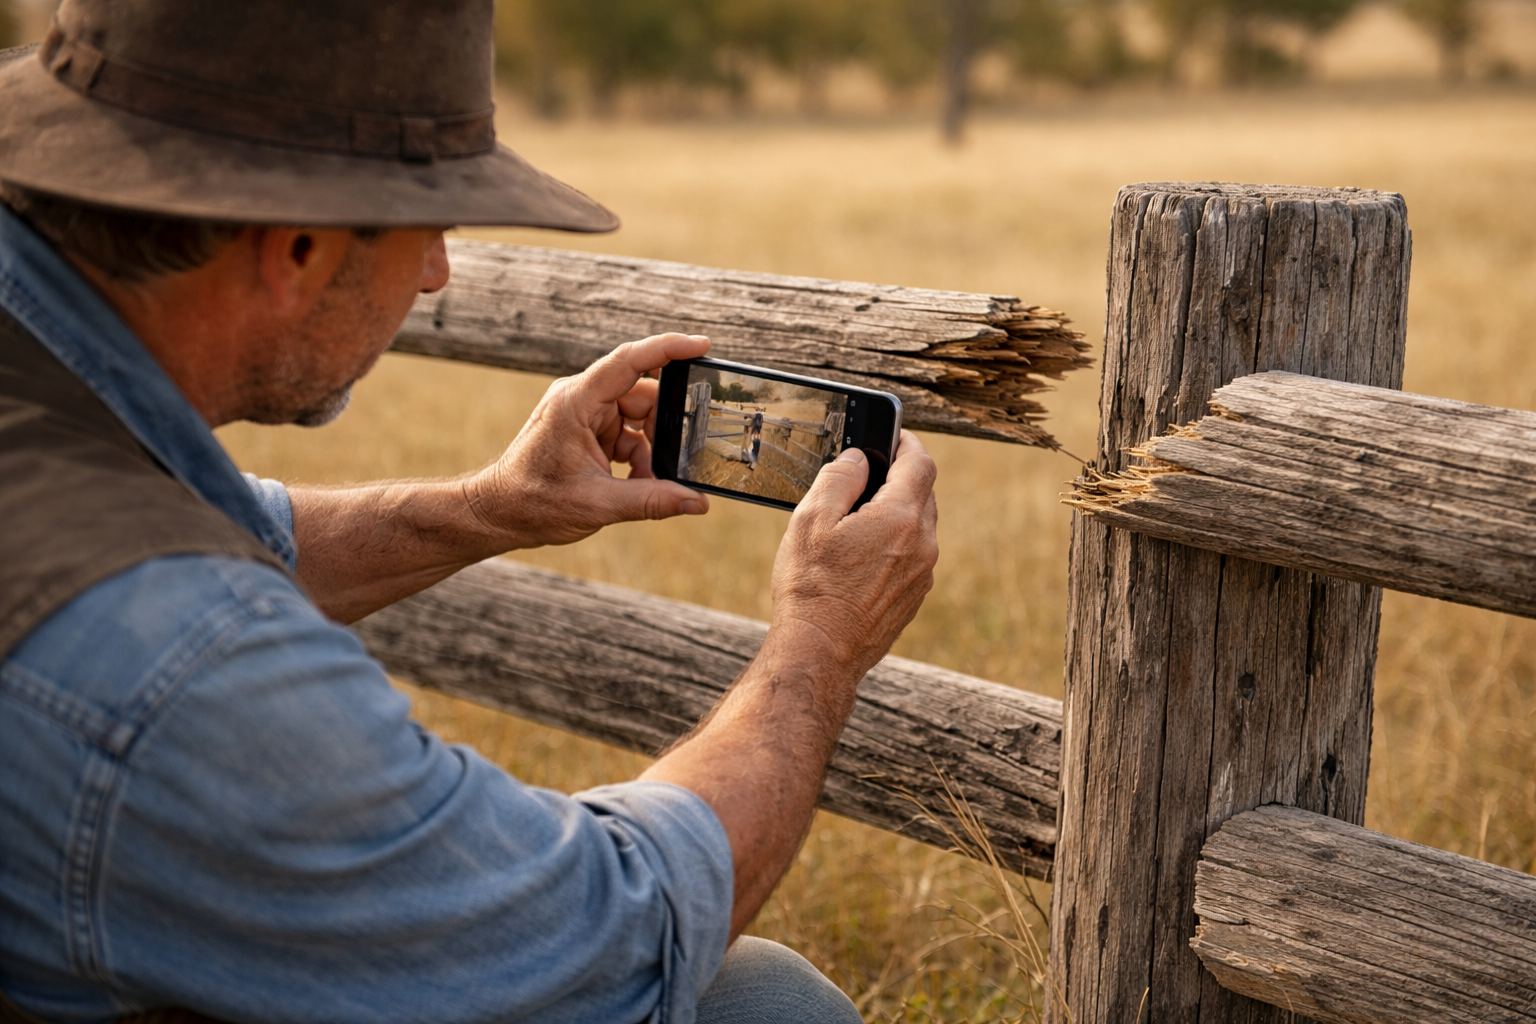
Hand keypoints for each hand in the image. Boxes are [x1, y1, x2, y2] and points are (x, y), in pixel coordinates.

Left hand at [465, 333, 712, 548]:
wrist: (497, 514)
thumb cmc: (532, 503)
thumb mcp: (598, 505)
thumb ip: (651, 501)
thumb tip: (697, 503)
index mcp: (576, 402)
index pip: (629, 361)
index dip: (668, 348)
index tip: (702, 345)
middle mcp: (580, 399)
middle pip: (642, 395)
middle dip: (664, 427)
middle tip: (682, 457)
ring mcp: (583, 413)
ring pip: (637, 417)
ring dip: (650, 448)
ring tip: (648, 482)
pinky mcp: (586, 429)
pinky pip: (626, 433)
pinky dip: (637, 457)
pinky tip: (636, 483)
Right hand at [767, 430, 938, 690]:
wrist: (821, 652)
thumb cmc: (811, 587)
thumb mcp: (811, 520)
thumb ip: (840, 478)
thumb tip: (859, 458)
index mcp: (900, 518)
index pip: (920, 462)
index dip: (907, 442)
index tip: (892, 435)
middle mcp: (922, 544)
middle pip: (923, 493)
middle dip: (899, 477)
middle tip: (866, 475)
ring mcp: (923, 574)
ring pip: (919, 525)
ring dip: (896, 513)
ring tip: (857, 518)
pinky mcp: (915, 596)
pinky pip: (914, 555)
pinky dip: (896, 543)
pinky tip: (862, 555)